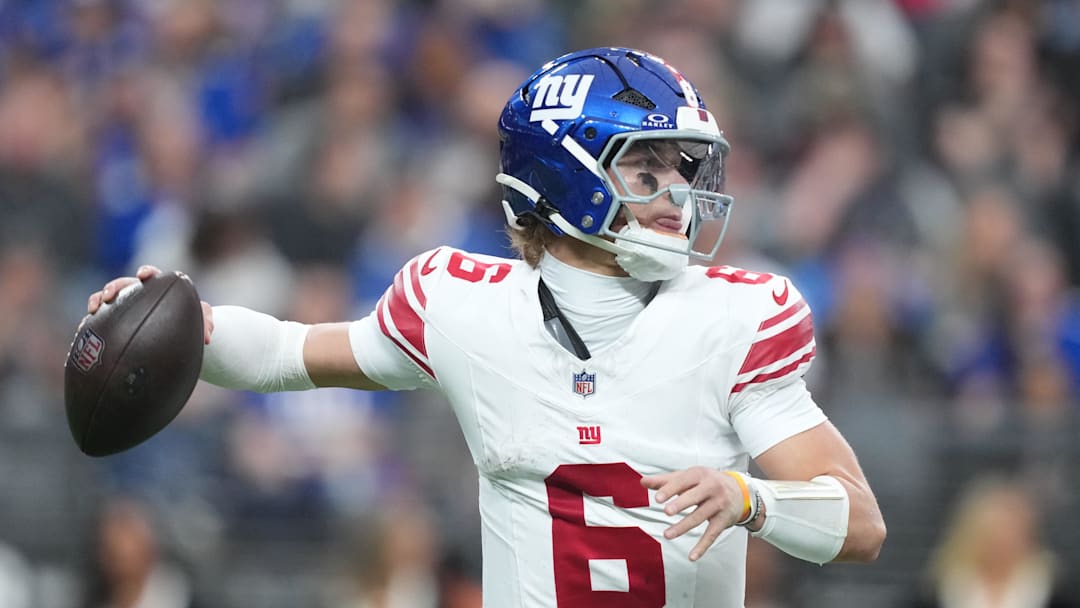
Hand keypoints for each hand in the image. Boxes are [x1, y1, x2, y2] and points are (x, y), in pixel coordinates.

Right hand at [87, 265, 214, 344]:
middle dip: (114, 286)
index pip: (152, 275)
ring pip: (106, 298)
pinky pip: (98, 319)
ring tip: (94, 308)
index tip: (144, 275)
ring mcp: (123, 306)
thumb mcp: (201, 322)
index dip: (147, 272)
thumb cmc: (188, 323)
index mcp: (158, 288)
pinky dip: (90, 322)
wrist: (175, 334)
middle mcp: (138, 293)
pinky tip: (82, 330)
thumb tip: (208, 337)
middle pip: (123, 284)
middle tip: (110, 295)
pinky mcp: (113, 320)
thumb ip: (207, 323)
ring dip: (98, 299)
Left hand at [640, 466, 746, 560]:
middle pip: (694, 497)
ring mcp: (719, 504)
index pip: (683, 481)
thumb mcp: (688, 477)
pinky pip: (712, 534)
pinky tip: (692, 556)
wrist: (740, 491)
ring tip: (668, 535)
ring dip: (684, 526)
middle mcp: (712, 488)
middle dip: (681, 504)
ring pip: (700, 517)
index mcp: (700, 474)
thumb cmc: (706, 482)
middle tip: (667, 511)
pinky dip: (702, 546)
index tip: (657, 499)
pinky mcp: (723, 520)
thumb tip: (642, 482)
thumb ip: (665, 481)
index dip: (670, 490)